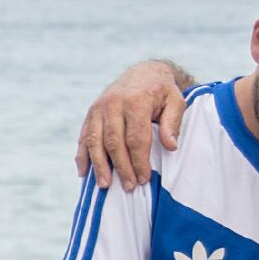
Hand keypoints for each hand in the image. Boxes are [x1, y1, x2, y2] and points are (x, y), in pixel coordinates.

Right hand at [74, 61, 191, 187]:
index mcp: (135, 101)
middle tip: (129, 186)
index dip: (139, 162)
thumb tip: (170, 146)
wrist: (143, 73)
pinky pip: (84, 137)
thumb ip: (173, 123)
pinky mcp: (90, 113)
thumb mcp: (176, 101)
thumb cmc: (162, 91)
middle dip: (121, 168)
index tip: (144, 179)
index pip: (136, 139)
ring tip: (104, 185)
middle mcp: (113, 104)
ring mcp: (98, 108)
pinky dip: (82, 156)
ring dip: (99, 165)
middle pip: (114, 143)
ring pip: (95, 142)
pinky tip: (84, 173)